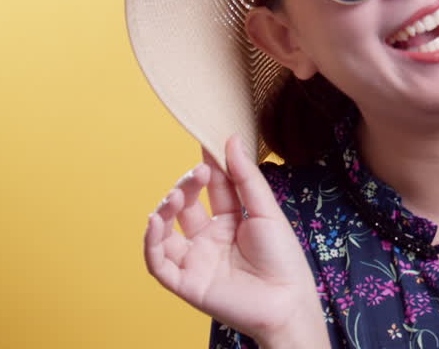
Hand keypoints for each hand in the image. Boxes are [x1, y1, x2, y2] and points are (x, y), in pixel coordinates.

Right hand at [144, 135, 325, 348]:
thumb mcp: (265, 211)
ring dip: (163, 210)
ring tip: (176, 196)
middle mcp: (208, 240)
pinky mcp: (186, 283)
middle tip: (196, 173)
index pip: (211, 189)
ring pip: (165, 233)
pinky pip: (158, 263)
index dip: (207, 167)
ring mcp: (195, 261)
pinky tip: (155, 221)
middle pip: (185, 207)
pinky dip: (151, 242)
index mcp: (229, 222)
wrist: (287, 300)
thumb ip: (246, 177)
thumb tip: (231, 139)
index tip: (205, 143)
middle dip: (186, 186)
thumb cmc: (283, 258)